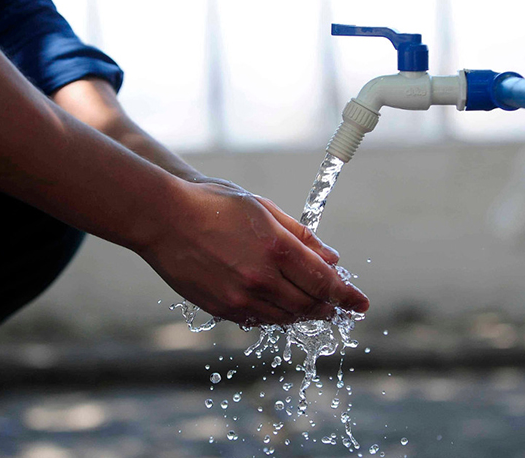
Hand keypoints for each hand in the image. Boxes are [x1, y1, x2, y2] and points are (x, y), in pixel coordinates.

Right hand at [136, 178, 368, 324]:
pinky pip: (260, 320)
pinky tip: (280, 304)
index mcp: (277, 247)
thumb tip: (332, 259)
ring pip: (287, 317)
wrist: (163, 219)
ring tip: (313, 305)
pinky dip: (277, 314)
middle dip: (330, 307)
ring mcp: (240, 297)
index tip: (361, 303)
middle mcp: (262, 277)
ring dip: (305, 313)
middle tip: (339, 305)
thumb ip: (302, 237)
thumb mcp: (264, 210)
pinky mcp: (222, 309)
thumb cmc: (215, 204)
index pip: (325, 281)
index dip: (347, 295)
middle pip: (310, 304)